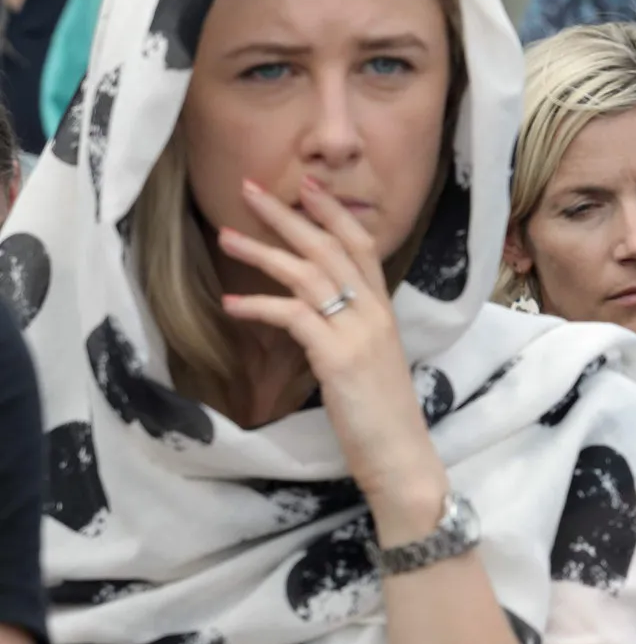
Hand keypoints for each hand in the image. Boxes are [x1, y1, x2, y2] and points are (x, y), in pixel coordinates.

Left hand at [218, 176, 448, 540]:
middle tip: (250, 188)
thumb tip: (309, 315)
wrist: (401, 457)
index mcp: (383, 312)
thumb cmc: (381, 418)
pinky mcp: (338, 358)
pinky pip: (293, 316)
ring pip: (309, 274)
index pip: (360, 246)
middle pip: (330, 247)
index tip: (305, 186)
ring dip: (263, 251)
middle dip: (288, 215)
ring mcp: (358, 334)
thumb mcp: (367, 363)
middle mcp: (375, 313)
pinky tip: (231, 305)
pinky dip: (259, 306)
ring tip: (225, 235)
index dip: (332, 213)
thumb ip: (344, 332)